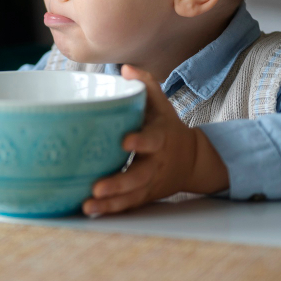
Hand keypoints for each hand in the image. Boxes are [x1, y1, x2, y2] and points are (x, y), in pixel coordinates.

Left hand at [82, 65, 228, 215]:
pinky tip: (90, 211)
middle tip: (97, 187)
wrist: (192, 160)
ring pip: (132, 195)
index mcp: (160, 138)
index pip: (152, 139)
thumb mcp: (161, 105)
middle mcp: (156, 162)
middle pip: (139, 176)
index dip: (140, 141)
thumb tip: (126, 68)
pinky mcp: (144, 195)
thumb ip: (146, 86)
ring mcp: (150, 182)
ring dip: (110, 202)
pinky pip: (128, 205)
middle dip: (119, 183)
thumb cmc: (167, 127)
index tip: (125, 141)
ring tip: (88, 205)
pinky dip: (111, 209)